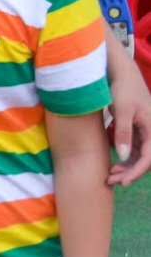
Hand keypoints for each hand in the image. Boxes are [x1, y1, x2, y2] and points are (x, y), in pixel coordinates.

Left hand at [107, 55, 150, 186]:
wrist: (121, 74)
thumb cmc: (122, 89)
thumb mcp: (121, 110)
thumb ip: (122, 133)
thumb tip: (124, 156)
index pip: (148, 157)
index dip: (136, 172)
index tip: (122, 182)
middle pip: (144, 160)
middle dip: (129, 173)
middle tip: (111, 181)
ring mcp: (144, 131)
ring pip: (139, 156)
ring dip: (126, 168)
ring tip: (109, 176)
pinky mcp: (136, 130)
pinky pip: (133, 150)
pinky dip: (124, 158)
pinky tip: (112, 164)